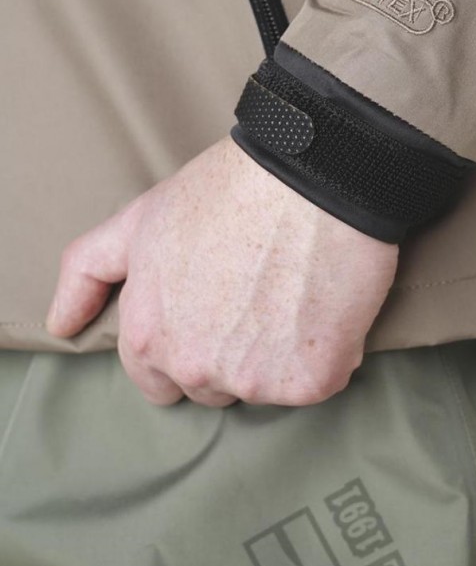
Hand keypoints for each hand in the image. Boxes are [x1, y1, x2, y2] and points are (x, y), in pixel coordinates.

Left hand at [46, 136, 397, 406]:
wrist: (308, 176)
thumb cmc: (225, 191)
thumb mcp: (140, 220)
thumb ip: (87, 272)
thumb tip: (60, 324)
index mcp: (150, 339)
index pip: (158, 382)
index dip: (185, 343)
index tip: (212, 310)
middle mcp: (198, 370)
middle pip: (213, 388)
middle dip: (231, 354)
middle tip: (255, 293)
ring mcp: (257, 381)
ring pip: (266, 388)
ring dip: (280, 354)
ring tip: (291, 290)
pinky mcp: (312, 380)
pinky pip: (318, 379)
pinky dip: (325, 351)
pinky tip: (324, 302)